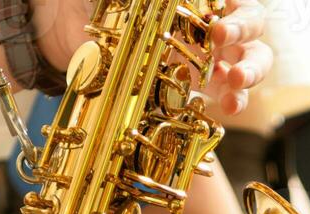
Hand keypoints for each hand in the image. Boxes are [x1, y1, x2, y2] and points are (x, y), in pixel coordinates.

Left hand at [32, 0, 269, 115]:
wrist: (57, 32)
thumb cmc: (93, 1)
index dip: (239, 6)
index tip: (222, 11)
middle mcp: (208, 21)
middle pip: (251, 24)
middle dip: (244, 31)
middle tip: (222, 39)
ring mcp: (206, 55)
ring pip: (251, 59)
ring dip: (250, 69)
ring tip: (235, 79)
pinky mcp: (195, 87)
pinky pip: (228, 95)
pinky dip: (234, 101)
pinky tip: (228, 107)